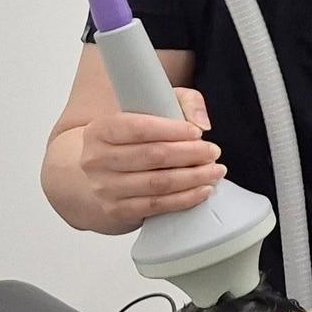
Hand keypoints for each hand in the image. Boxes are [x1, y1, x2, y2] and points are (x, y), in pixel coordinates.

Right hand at [79, 88, 223, 224]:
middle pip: (153, 156)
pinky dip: (185, 198)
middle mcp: (97, 160)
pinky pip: (157, 205)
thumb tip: (201, 122)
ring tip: (215, 171)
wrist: (103, 171)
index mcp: (101, 130)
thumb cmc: (133, 137)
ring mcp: (105, 188)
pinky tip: (203, 190)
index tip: (197, 132)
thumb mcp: (153, 108)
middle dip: (191, 154)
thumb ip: (183, 102)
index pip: (139, 128)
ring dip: (193, 177)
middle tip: (213, 152)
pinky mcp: (117, 210)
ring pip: (158, 183)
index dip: (173, 130)